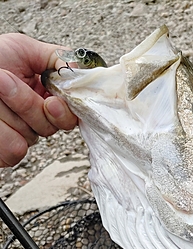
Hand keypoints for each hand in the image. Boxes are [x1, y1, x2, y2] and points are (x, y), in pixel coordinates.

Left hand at [0, 33, 77, 167]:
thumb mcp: (22, 48)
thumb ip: (56, 58)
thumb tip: (79, 70)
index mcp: (48, 95)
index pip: (72, 113)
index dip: (66, 110)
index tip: (53, 101)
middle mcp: (39, 117)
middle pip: (53, 126)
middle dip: (28, 104)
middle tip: (5, 82)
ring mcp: (24, 134)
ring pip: (31, 136)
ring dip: (7, 112)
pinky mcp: (9, 150)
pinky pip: (15, 149)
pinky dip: (1, 132)